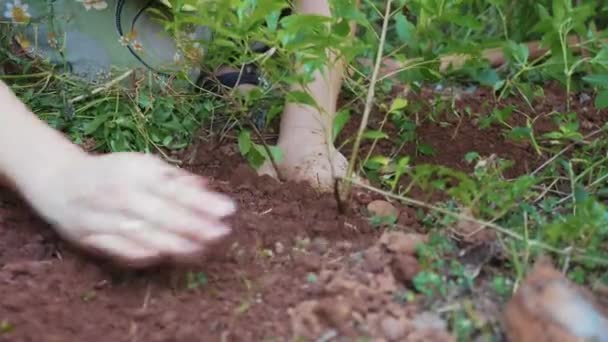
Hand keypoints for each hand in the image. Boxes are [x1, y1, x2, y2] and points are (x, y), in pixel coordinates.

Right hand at [20, 152, 234, 267]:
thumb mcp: (142, 164)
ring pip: (146, 236)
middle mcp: (120, 194)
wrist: (61, 183)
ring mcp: (104, 218)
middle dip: (196, 226)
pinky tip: (169, 257)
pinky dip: (147, 255)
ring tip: (204, 250)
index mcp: (134, 171)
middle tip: (222, 233)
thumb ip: (175, 178)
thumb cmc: (112, 173)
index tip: (228, 210)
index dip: (203, 202)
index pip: (175, 189)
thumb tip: (208, 188)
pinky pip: (123, 251)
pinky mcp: (92, 239)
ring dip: (178, 245)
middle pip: (164, 215)